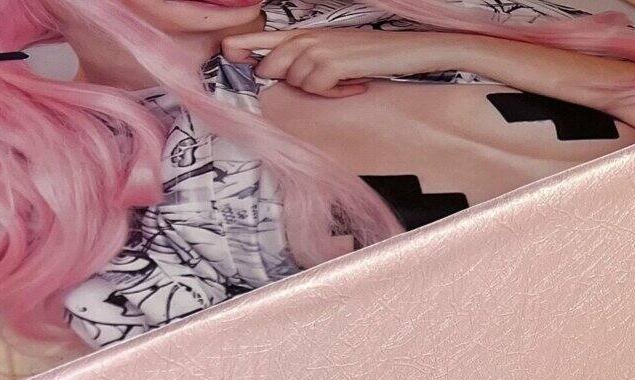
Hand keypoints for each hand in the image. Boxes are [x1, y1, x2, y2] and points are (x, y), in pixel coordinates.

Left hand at [223, 26, 474, 95]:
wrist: (407, 50)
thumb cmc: (373, 55)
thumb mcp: (337, 53)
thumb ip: (310, 60)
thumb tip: (287, 75)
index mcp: (309, 32)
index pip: (269, 38)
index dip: (245, 45)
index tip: (227, 50)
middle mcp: (309, 36)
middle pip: (275, 65)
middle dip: (289, 80)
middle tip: (326, 82)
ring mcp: (318, 48)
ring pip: (297, 81)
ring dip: (320, 89)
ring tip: (347, 83)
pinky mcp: (330, 64)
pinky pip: (316, 88)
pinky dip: (333, 93)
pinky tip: (354, 86)